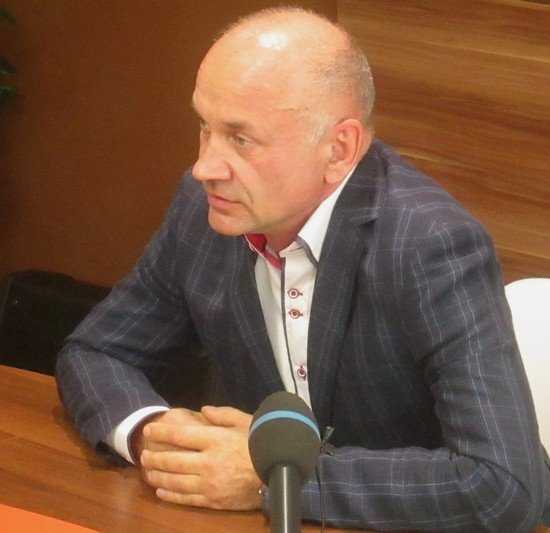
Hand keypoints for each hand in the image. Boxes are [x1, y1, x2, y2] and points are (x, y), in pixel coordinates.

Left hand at [140, 406, 261, 510]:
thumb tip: (203, 410)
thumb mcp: (244, 421)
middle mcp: (208, 461)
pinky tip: (161, 491)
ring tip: (148, 472)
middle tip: (144, 454)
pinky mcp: (213, 500)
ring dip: (158, 476)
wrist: (279, 471)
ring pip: (175, 481)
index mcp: (215, 439)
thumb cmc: (260, 442)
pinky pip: (186, 498)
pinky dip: (171, 494)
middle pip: (173, 460)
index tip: (149, 430)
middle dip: (155, 457)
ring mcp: (209, 483)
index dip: (161, 432)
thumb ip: (223, 414)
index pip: (180, 435)